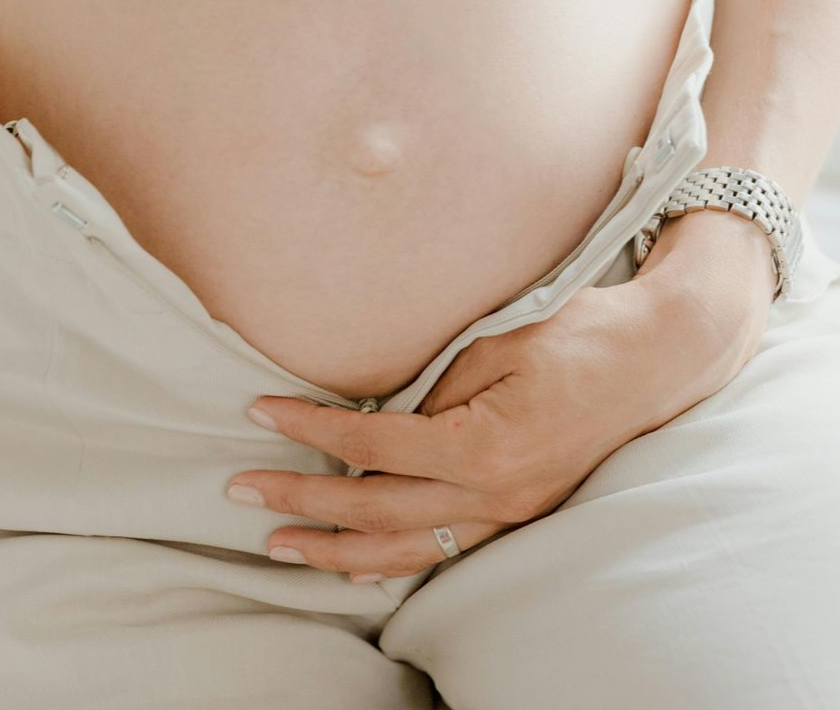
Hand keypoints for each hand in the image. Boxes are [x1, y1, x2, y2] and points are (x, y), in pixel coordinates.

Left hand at [226, 214, 769, 581]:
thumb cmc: (578, 334)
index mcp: (483, 445)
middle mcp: (494, 494)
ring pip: (405, 546)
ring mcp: (508, 512)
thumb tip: (376, 413)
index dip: (312, 429)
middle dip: (303, 503)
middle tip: (242, 493)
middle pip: (376, 508)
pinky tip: (355, 564)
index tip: (261, 413)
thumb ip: (434, 385)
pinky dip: (392, 559)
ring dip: (336, 549)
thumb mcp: (498, 342)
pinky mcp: (518, 512)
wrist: (656, 356)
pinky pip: (443, 549)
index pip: (374, 444)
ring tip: (279, 546)